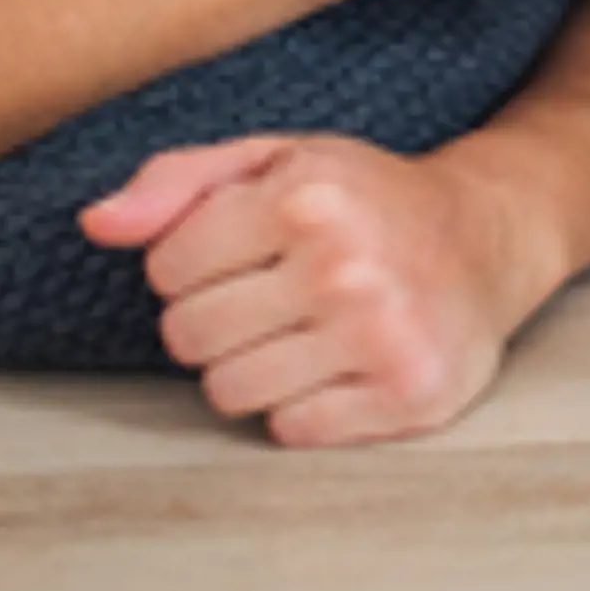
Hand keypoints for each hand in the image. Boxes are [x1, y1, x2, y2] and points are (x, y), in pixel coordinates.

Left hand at [81, 133, 530, 445]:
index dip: (198, 261)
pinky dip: (309, 405)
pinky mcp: (407, 392)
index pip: (166, 268)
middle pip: (188, 338)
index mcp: (307, 195)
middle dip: (222, 318)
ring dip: (259, 367)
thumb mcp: (281, 159)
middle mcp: (346, 264)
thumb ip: (181, 180)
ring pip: (230, 393)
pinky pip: (290, 431)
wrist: (491, 236)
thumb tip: (98, 224)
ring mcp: (380, 334)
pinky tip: (347, 361)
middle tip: (280, 292)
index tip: (251, 247)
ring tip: (311, 328)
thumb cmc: (367, 198)